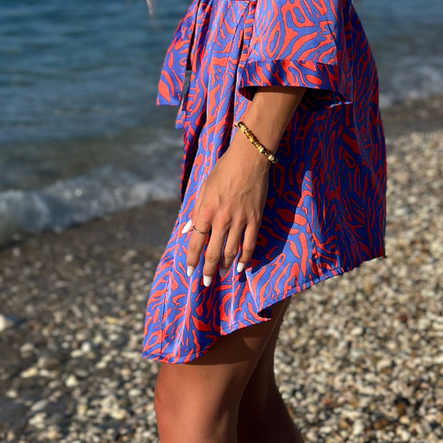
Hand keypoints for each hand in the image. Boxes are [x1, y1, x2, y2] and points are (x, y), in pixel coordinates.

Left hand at [184, 85, 305, 283]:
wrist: (249, 159)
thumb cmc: (223, 170)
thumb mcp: (203, 188)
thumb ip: (195, 211)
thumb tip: (186, 231)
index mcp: (206, 211)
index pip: (195, 242)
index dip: (191, 259)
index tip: (189, 271)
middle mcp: (221, 219)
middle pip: (213, 253)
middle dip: (208, 270)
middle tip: (206, 282)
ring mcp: (240, 221)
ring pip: (231, 252)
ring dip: (225, 266)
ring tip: (222, 275)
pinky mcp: (255, 220)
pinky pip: (249, 245)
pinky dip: (245, 258)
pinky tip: (241, 266)